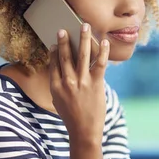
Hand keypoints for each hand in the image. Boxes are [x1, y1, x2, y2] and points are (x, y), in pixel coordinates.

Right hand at [49, 23, 109, 143]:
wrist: (84, 132)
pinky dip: (103, 51)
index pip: (54, 63)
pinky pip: (100, 64)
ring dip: (84, 38)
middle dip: (65, 40)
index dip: (55, 51)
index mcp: (56, 86)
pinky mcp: (96, 84)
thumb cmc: (71, 117)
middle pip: (65, 56)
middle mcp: (67, 82)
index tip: (56, 42)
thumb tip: (59, 69)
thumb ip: (58, 85)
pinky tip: (104, 42)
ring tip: (85, 26)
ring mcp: (82, 82)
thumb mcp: (58, 101)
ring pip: (83, 55)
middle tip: (65, 28)